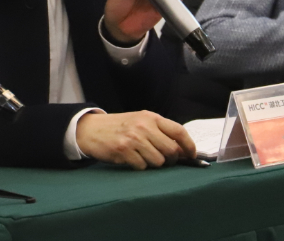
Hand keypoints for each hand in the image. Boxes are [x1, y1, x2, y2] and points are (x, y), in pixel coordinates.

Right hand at [76, 111, 195, 169]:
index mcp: (150, 117)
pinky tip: (131, 158)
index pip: (179, 130)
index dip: (189, 146)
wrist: (91, 129)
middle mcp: (144, 126)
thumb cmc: (119, 127)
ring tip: (142, 157)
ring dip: (153, 164)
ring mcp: (134, 138)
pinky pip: (142, 166)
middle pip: (171, 150)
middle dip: (170, 159)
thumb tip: (182, 149)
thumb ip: (159, 131)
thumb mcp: (139, 121)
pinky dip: (139, 166)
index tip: (191, 155)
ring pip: (158, 161)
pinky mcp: (124, 150)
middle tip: (162, 159)